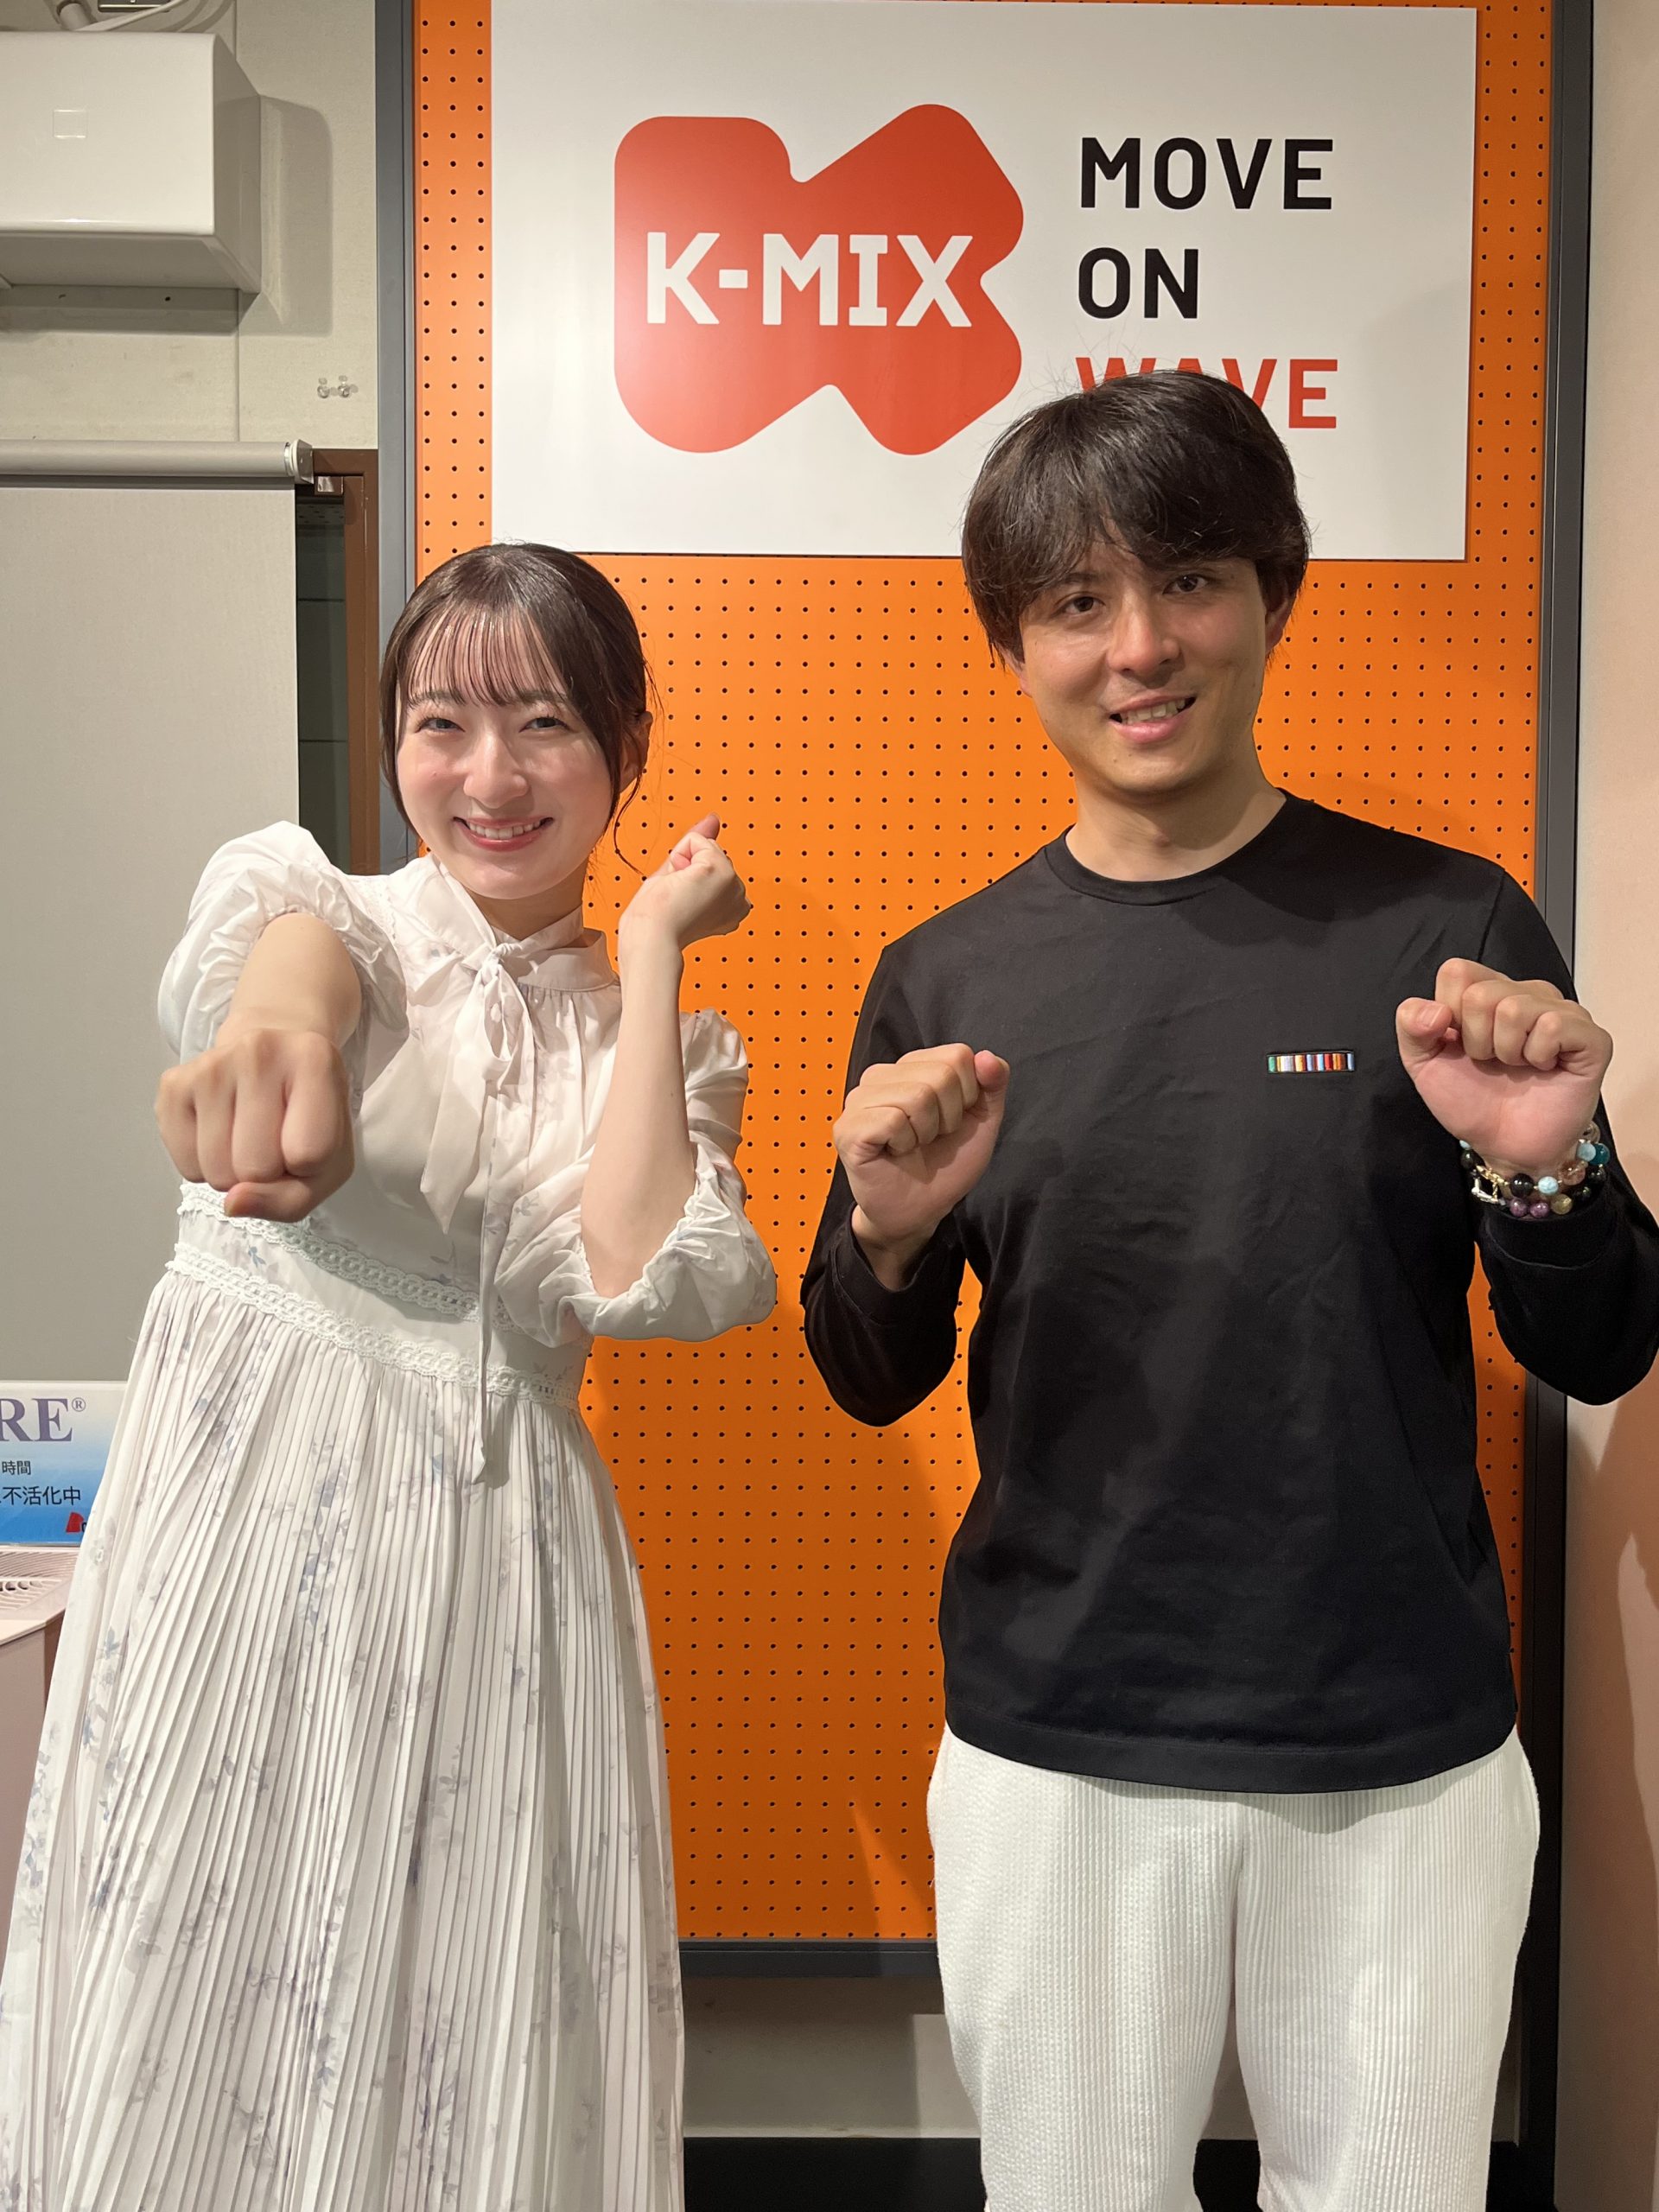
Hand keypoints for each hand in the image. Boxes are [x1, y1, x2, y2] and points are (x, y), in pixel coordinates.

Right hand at [155, 1025, 354, 1221]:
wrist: (274, 1064)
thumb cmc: (307, 1119)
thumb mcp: (329, 1163)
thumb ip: (292, 1198)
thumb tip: (232, 1203)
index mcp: (315, 1061)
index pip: (309, 1154)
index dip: (308, 1167)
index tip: (307, 1140)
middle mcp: (259, 1051)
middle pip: (256, 1168)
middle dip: (266, 1173)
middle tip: (273, 1140)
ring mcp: (210, 1065)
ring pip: (217, 1171)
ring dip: (233, 1174)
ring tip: (247, 1137)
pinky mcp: (173, 1084)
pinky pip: (186, 1166)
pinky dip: (204, 1166)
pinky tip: (220, 1133)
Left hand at [619, 814, 751, 955]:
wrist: (652, 935)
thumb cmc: (658, 920)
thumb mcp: (679, 876)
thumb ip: (700, 847)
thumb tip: (713, 818)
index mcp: (732, 908)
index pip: (712, 867)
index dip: (688, 876)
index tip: (682, 901)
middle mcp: (738, 900)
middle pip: (710, 854)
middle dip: (687, 868)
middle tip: (678, 898)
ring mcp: (733, 885)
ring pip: (705, 846)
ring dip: (683, 864)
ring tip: (679, 893)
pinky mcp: (721, 871)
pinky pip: (696, 840)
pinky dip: (680, 857)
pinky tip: (681, 883)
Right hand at [835, 1045, 1010, 1280]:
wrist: (919, 1210)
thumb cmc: (944, 1166)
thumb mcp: (981, 1122)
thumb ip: (992, 1085)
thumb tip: (986, 1057)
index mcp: (911, 1067)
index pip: (957, 1055)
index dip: (967, 1094)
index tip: (951, 1120)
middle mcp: (881, 1076)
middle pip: (940, 1074)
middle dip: (949, 1115)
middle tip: (931, 1137)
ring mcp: (859, 1099)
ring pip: (917, 1096)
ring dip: (926, 1131)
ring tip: (913, 1144)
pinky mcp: (849, 1127)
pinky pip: (893, 1120)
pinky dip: (905, 1143)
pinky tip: (895, 1151)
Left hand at [1396, 958, 1612, 1175]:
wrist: (1504, 1145)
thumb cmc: (1471, 1100)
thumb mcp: (1423, 1063)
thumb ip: (1411, 1026)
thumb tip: (1435, 1010)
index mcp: (1489, 990)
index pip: (1457, 971)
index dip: (1449, 1015)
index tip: (1461, 1044)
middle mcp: (1528, 993)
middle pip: (1482, 993)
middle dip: (1476, 1041)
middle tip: (1492, 1062)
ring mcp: (1563, 1011)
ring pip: (1515, 1008)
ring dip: (1505, 1051)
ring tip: (1517, 1066)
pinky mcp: (1590, 1037)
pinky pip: (1552, 1026)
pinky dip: (1537, 1055)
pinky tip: (1543, 1067)